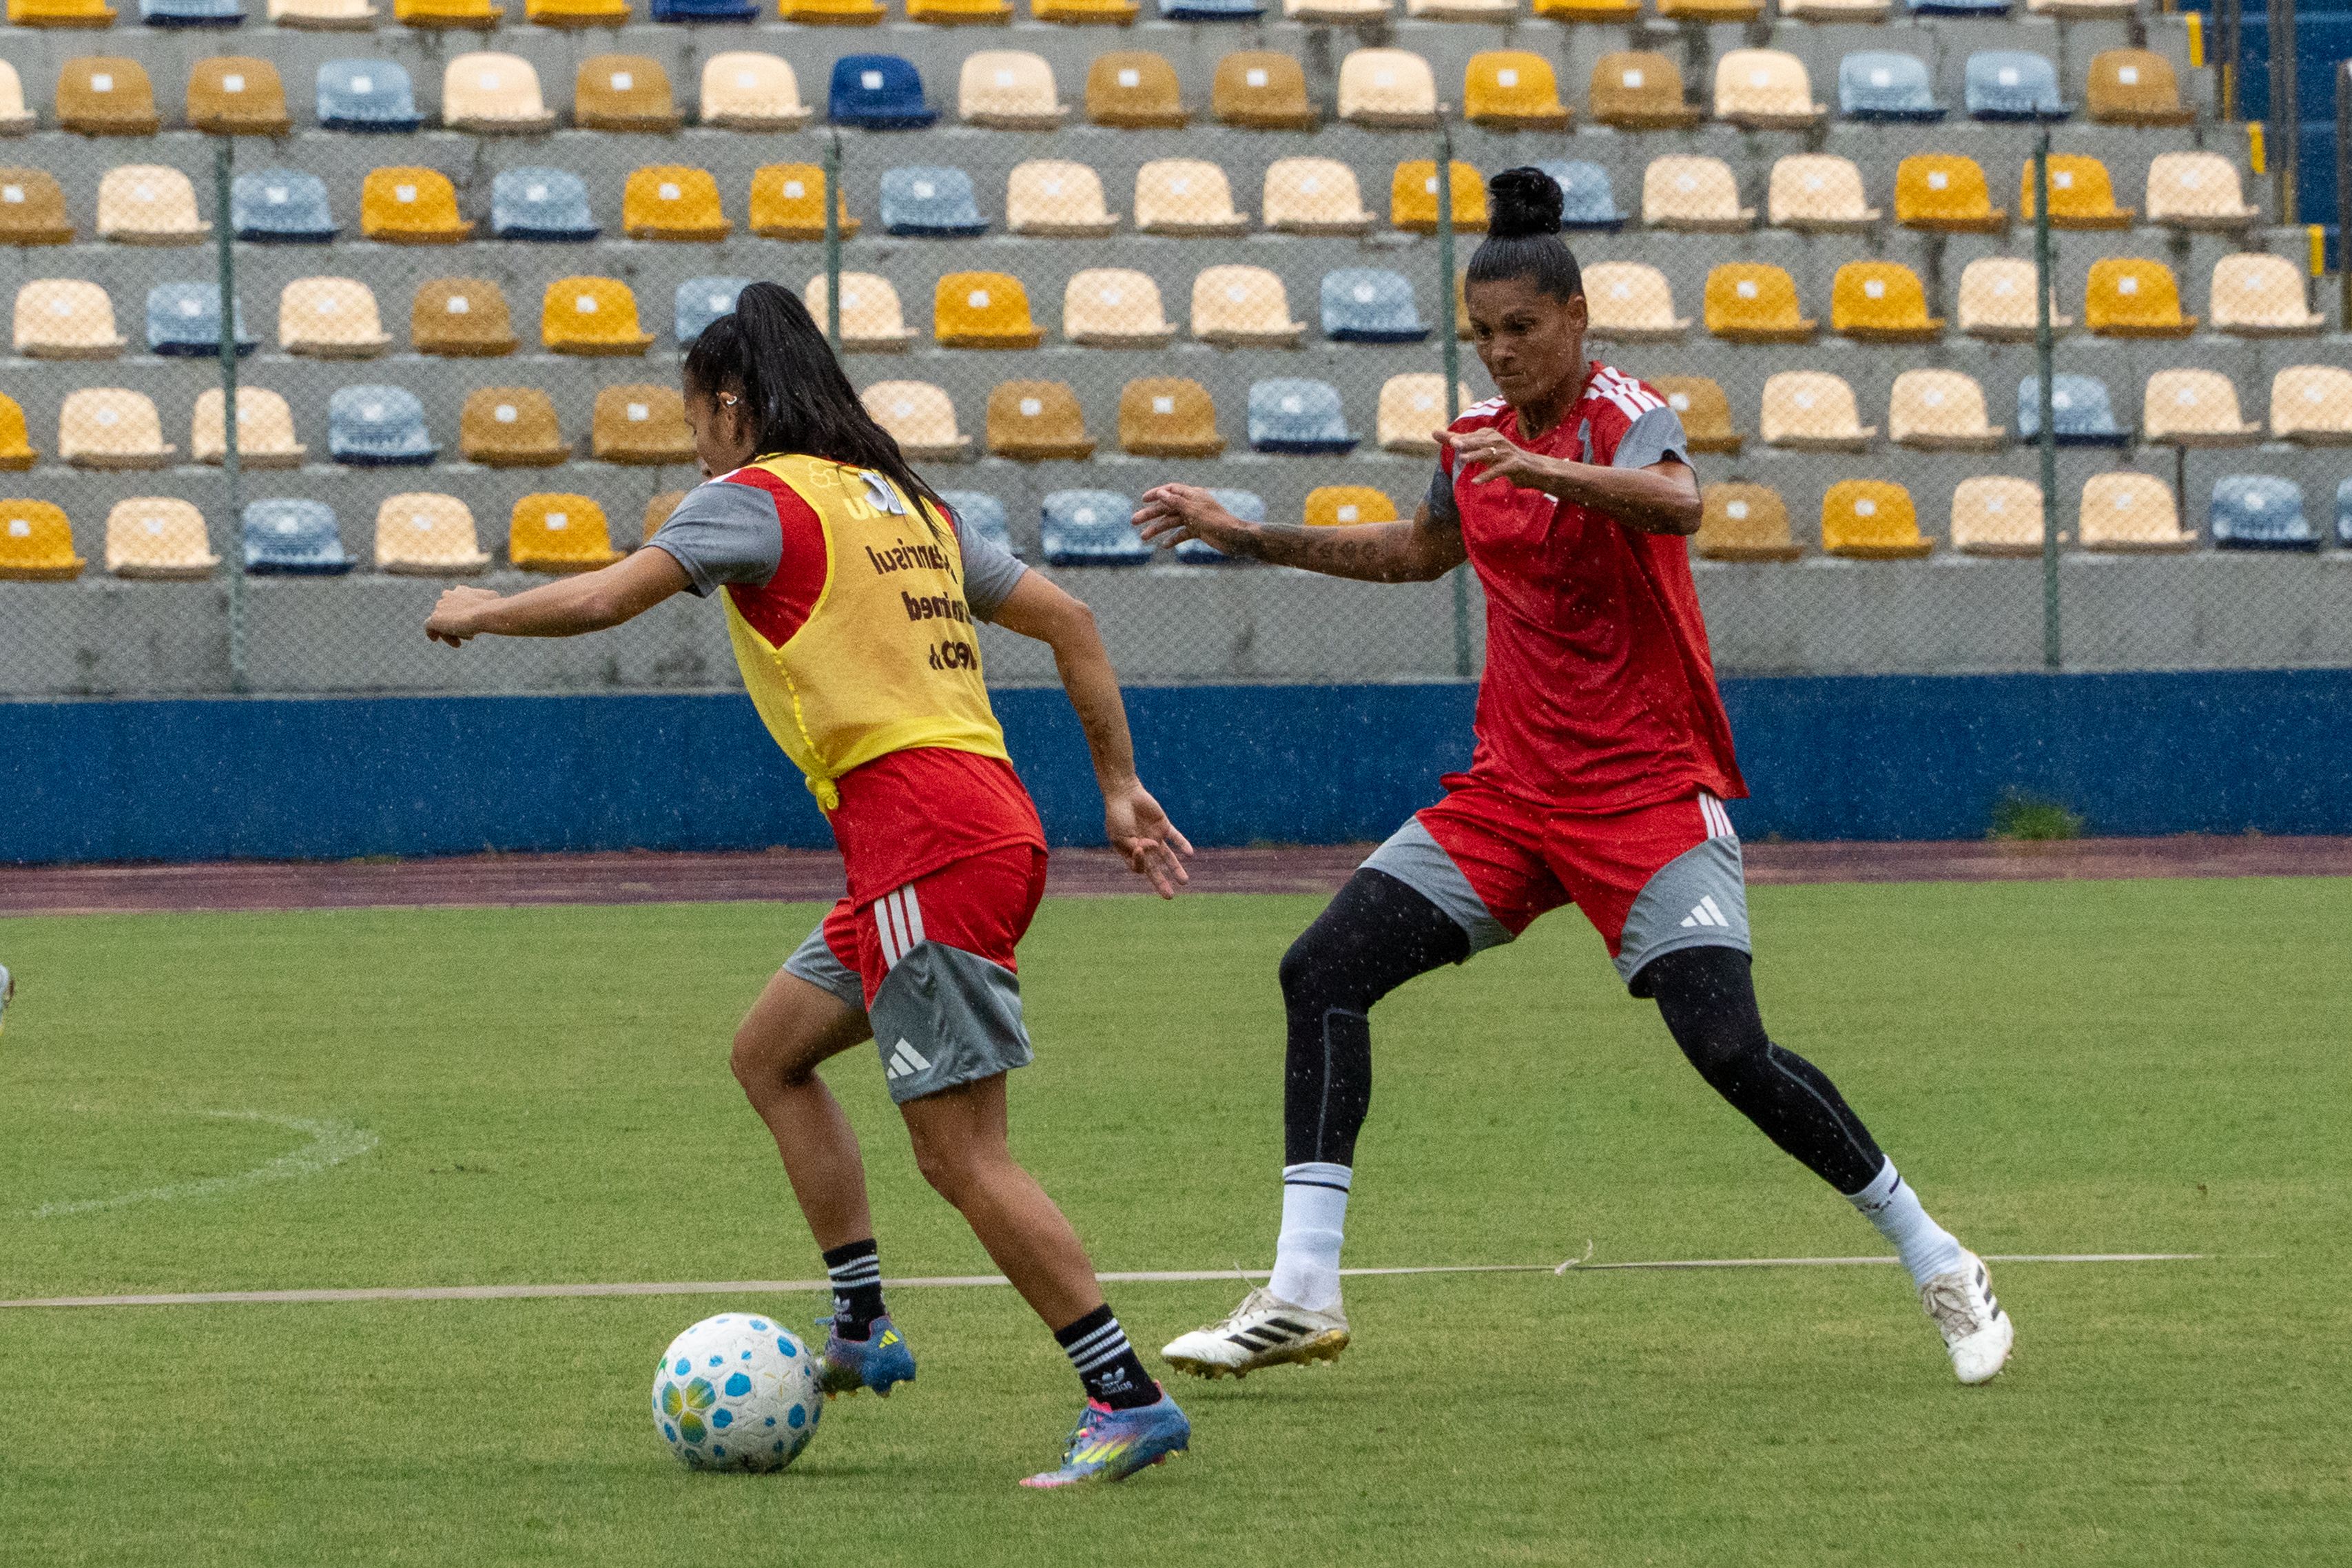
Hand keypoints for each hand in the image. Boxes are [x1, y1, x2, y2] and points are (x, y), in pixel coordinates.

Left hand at [425, 585, 501, 646]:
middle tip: (469, 637)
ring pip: (441, 622)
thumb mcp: (493, 598)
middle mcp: (447, 595)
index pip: (456, 603)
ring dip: (450, 633)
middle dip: (457, 625)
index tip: (471, 626)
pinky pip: (428, 626)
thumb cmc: (493, 607)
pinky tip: (435, 640)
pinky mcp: (435, 618)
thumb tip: (491, 600)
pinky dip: (431, 633)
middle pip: (448, 614)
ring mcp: (440, 606)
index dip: (463, 615)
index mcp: (460, 590)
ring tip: (460, 643)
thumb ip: (485, 599)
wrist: (485, 614)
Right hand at [1102, 778, 1192, 898]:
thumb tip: (1153, 849)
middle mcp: (1143, 847)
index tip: (1140, 846)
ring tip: (1184, 882)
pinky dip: (1182, 844)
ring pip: (1167, 857)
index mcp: (1129, 851)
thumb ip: (1135, 847)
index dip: (1141, 862)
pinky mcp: (1163, 826)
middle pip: (1154, 869)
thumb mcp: (1121, 835)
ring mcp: (1154, 837)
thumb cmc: (1118, 815)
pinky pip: (1175, 837)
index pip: (1139, 866)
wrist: (1124, 793)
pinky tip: (1190, 853)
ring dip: (1176, 869)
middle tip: (1169, 896)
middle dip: (1161, 882)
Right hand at [1132, 484, 1255, 556]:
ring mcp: (1195, 518)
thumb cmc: (1216, 521)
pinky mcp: (1198, 531)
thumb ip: (1176, 502)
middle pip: (1167, 508)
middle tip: (1133, 521)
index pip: (1170, 490)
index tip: (1143, 500)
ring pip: (1172, 522)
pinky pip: (1182, 534)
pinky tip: (1164, 546)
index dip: (1156, 494)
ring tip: (1143, 538)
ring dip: (1158, 529)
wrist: (1235, 538)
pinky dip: (1173, 539)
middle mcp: (1192, 505)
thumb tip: (1161, 493)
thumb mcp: (1194, 510)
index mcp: (1192, 495)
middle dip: (1151, 514)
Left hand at [1437, 427, 1559, 492]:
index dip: (1455, 437)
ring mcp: (1506, 453)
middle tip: (1452, 442)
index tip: (1439, 436)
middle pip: (1479, 441)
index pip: (1470, 436)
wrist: (1534, 469)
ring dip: (1476, 456)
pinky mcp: (1514, 465)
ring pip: (1489, 453)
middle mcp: (1498, 441)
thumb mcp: (1482, 450)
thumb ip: (1460, 442)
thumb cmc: (1505, 458)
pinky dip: (1487, 475)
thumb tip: (1433, 432)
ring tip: (1462, 459)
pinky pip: (1498, 470)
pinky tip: (1475, 481)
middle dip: (1466, 441)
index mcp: (1490, 436)